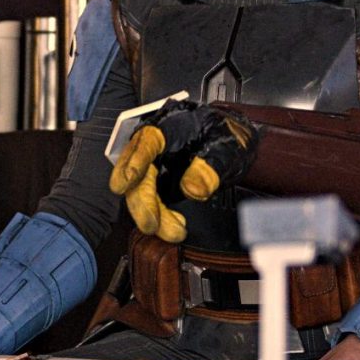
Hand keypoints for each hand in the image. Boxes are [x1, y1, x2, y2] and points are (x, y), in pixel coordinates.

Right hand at [108, 100, 254, 240]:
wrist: (230, 144)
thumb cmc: (225, 138)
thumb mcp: (227, 147)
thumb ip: (210, 167)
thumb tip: (191, 188)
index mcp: (169, 127)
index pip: (147, 141)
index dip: (135, 159)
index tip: (129, 177)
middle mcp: (154, 148)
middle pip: (139, 173)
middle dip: (142, 201)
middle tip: (151, 223)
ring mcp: (154, 168)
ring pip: (142, 193)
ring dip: (154, 216)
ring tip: (175, 232)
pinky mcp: (158, 186)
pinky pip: (153, 204)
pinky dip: (163, 218)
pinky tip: (176, 227)